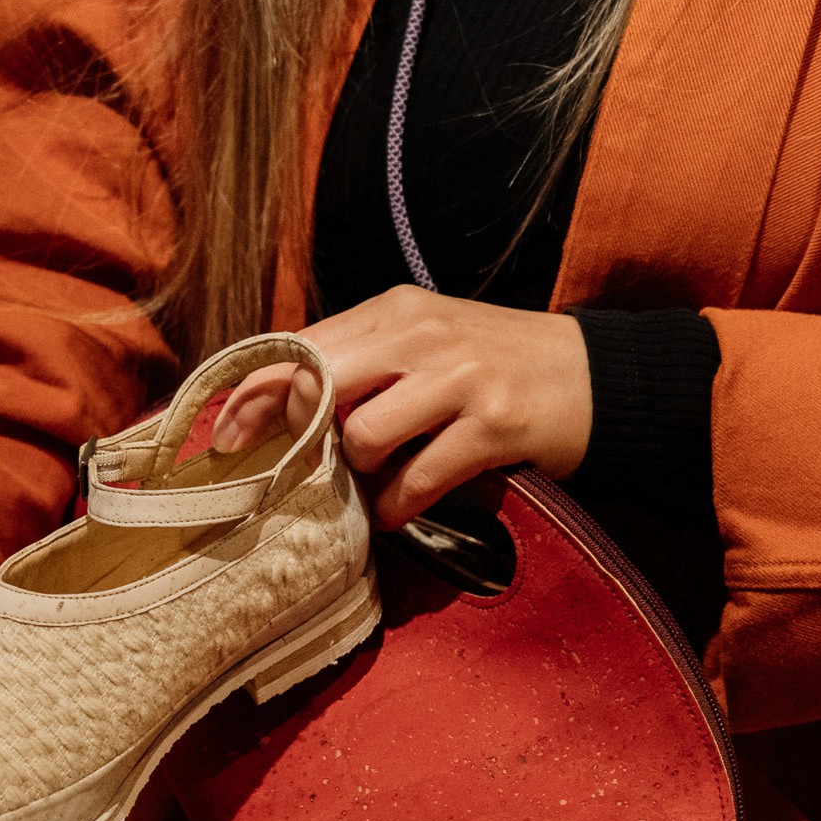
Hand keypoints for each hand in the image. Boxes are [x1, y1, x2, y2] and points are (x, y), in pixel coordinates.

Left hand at [212, 285, 591, 528]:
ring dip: (358, 476)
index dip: (250, 397)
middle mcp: (422, 335)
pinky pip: (416, 478)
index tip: (222, 439)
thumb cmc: (496, 366)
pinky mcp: (492, 423)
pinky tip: (398, 508)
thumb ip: (358, 364)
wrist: (598, 378)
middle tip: (289, 474)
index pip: (297, 348)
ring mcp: (459, 377)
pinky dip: (397, 505)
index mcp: (394, 311)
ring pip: (362, 437)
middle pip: (317, 385)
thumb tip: (273, 405)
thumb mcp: (424, 345)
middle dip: (291, 438)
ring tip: (375, 484)